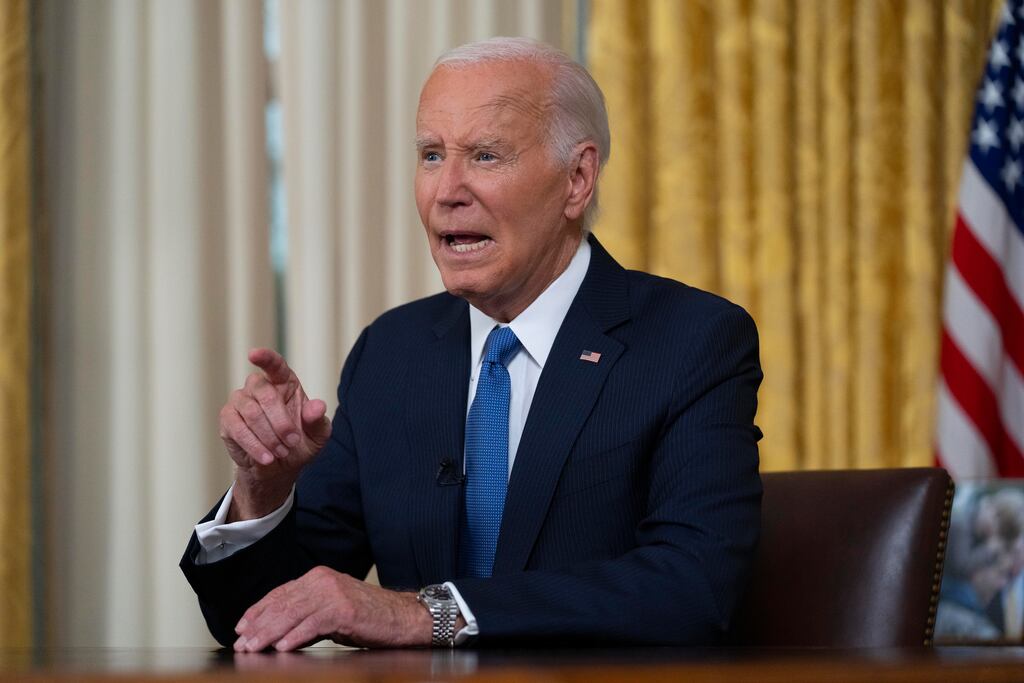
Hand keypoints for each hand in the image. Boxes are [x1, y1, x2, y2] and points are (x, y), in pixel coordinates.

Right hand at [219, 348, 331, 518]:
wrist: (279, 467)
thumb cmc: (299, 443)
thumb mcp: (317, 435)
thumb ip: (318, 420)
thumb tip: (318, 406)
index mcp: (284, 382)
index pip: (274, 365)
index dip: (265, 358)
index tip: (254, 354)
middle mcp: (259, 386)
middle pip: (265, 394)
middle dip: (281, 422)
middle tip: (292, 442)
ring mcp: (241, 401)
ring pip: (251, 413)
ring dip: (269, 436)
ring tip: (281, 452)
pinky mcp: (228, 420)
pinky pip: (237, 429)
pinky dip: (254, 445)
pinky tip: (266, 458)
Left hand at [232, 566, 433, 650]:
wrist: (403, 617)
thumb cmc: (369, 617)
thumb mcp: (332, 612)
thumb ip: (306, 616)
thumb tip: (276, 634)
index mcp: (318, 577)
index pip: (279, 593)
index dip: (258, 610)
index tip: (241, 627)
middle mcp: (323, 580)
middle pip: (282, 604)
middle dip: (258, 625)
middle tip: (241, 643)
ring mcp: (333, 593)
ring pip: (292, 614)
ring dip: (269, 633)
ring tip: (254, 648)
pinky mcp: (344, 609)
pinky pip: (313, 624)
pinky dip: (295, 637)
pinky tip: (282, 648)